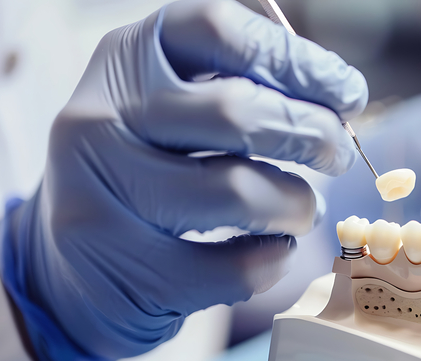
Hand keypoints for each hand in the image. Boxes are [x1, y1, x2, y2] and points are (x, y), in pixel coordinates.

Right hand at [0, 0, 366, 360]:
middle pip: (237, 111)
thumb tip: (334, 98)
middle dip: (312, 134)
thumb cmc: (146, 175)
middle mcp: (100, 116)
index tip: (348, 93)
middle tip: (338, 154)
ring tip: (303, 211)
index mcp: (126, 59)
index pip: (221, 32)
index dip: (298, 61)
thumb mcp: (172, 112)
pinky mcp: (122, 267)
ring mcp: (101, 195)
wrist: (72, 266)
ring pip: (236, 192)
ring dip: (295, 205)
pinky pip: (231, 267)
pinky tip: (273, 250)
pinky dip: (272, 261)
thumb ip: (237, 89)